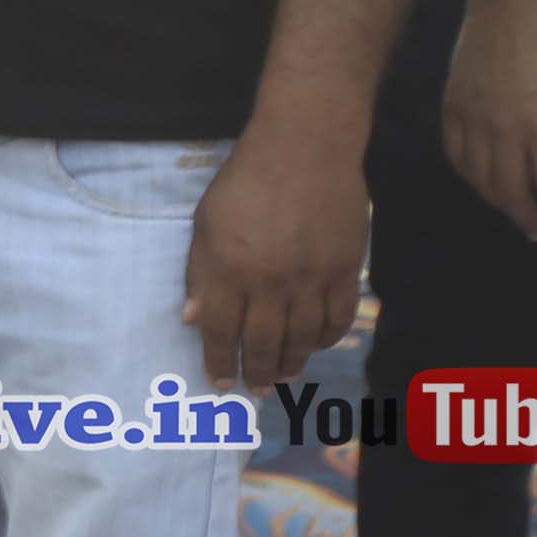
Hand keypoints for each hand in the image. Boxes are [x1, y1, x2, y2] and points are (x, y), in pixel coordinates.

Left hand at [182, 119, 368, 390]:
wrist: (305, 147)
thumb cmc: (245, 181)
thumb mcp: (206, 223)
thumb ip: (200, 273)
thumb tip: (192, 319)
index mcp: (229, 270)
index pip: (221, 332)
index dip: (219, 362)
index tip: (220, 383)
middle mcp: (270, 281)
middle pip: (264, 343)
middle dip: (257, 371)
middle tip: (257, 389)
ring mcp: (311, 277)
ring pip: (303, 337)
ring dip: (293, 362)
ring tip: (285, 375)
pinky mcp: (344, 268)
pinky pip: (338, 316)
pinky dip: (328, 337)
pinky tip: (318, 345)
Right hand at [439, 0, 536, 242]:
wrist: (509, 9)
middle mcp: (506, 133)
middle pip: (513, 192)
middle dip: (529, 217)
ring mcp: (474, 123)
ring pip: (481, 180)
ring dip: (499, 203)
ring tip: (514, 212)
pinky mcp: (452, 111)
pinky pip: (456, 156)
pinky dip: (470, 177)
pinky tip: (482, 182)